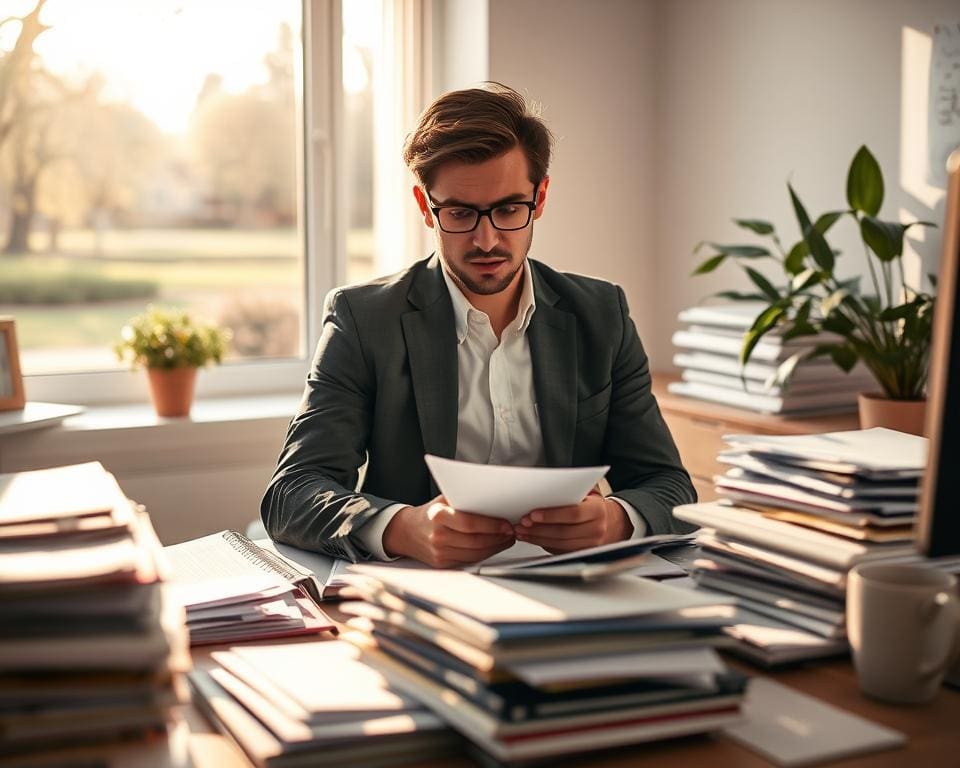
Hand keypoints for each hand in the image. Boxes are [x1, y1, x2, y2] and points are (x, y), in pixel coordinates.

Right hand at [382, 495, 515, 567]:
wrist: (406, 531)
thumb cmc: (430, 513)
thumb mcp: (443, 500)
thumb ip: (464, 500)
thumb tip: (494, 499)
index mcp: (438, 516)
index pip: (470, 523)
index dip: (492, 525)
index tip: (506, 524)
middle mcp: (437, 536)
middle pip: (476, 541)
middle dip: (498, 538)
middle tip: (511, 532)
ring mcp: (439, 553)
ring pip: (475, 554)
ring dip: (495, 548)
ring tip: (506, 539)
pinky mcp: (442, 564)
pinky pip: (469, 560)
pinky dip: (484, 554)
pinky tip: (492, 547)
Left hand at [514, 493, 632, 553]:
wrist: (614, 523)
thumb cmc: (595, 506)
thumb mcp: (589, 495)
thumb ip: (571, 494)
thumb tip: (542, 493)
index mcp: (597, 510)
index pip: (573, 514)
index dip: (551, 515)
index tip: (533, 514)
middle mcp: (596, 529)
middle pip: (563, 532)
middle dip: (539, 528)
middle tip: (522, 523)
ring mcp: (590, 545)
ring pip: (559, 544)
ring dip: (537, 538)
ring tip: (522, 531)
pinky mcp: (582, 553)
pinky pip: (559, 551)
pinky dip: (543, 544)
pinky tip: (532, 538)